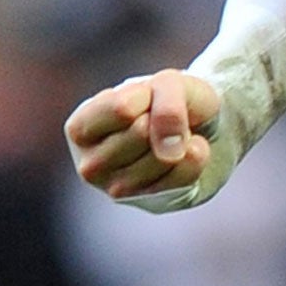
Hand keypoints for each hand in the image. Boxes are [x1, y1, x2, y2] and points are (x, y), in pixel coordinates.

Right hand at [65, 69, 222, 201]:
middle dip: (166, 118)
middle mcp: (90, 164)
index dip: (149, 94)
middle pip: (141, 132)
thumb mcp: (169, 82)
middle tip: (163, 121)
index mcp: (81, 128)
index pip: (121, 108)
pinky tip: (185, 154)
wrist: (204, 124)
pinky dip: (197, 156)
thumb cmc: (171, 101)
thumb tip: (171, 152)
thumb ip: (168, 105)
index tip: (149, 97)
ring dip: (182, 139)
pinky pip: (184, 174)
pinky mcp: (151, 202)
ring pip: (163, 156)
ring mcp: (116, 189)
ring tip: (172, 138)